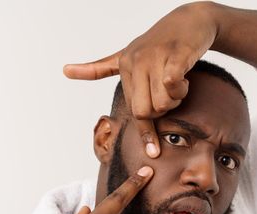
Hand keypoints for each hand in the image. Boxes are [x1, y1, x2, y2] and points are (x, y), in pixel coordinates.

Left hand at [63, 2, 217, 158]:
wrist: (191, 19)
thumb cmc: (160, 42)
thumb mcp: (126, 53)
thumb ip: (99, 68)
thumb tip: (65, 70)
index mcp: (124, 65)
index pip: (133, 110)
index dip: (146, 131)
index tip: (153, 150)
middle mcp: (136, 61)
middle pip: (145, 111)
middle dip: (162, 112)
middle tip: (171, 96)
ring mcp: (155, 56)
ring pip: (162, 101)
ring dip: (176, 98)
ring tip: (179, 82)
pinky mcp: (175, 53)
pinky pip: (172, 83)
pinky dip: (179, 87)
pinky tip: (184, 79)